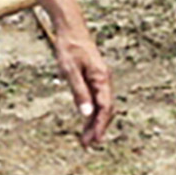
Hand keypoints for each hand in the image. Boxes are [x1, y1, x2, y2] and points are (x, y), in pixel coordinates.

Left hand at [33, 0, 114, 146]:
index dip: (99, 126)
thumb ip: (79, 92)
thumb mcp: (70, 71)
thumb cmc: (69, 48)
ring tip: (86, 138)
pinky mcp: (95, 77)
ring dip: (95, 121)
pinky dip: (93, 111)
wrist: (72, 29)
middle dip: (98, 128)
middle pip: (106, 109)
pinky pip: (98, 98)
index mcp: (101, 78)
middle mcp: (105, 80)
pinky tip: (86, 119)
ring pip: (103, 105)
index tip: (94, 141)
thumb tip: (86, 114)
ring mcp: (101, 79)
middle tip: (88, 145)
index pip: (104, 108)